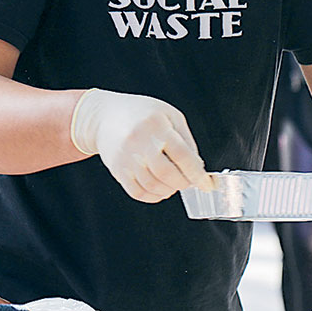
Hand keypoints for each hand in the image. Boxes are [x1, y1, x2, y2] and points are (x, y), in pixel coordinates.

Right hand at [70, 88, 212, 201]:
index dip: (197, 174)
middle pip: (167, 173)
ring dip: (169, 190)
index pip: (182, 155)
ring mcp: (125, 157)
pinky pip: (138, 193)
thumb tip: (198, 168)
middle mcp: (138, 141)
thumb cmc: (142, 114)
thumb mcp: (169, 115)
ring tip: (173, 182)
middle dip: (183, 183)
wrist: (104, 116)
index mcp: (156, 125)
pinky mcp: (117, 169)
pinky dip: (153, 196)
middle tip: (189, 181)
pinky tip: (160, 189)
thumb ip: (186, 140)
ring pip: (152, 186)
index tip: (208, 185)